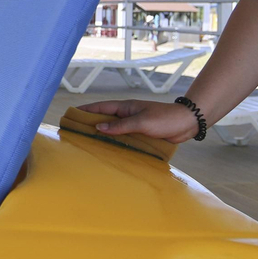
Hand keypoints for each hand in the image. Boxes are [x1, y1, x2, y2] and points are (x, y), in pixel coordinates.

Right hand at [76, 99, 200, 142]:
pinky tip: (108, 150)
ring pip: (113, 130)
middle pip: (104, 119)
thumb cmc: (165, 119)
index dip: (85, 111)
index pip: (100, 107)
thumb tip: (99, 127)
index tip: (71, 114)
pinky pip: (123, 138)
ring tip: (86, 143)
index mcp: (125, 107)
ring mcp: (134, 125)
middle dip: (90, 123)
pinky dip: (115, 142)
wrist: (186, 123)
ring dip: (102, 135)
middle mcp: (127, 115)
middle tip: (74, 131)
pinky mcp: (141, 134)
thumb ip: (121, 125)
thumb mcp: (141, 122)